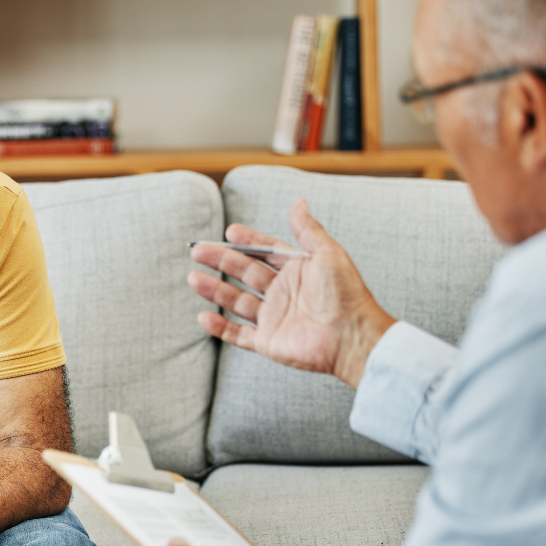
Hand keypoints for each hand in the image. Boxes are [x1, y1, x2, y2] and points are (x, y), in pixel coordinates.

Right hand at [188, 198, 394, 387]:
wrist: (352, 337)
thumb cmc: (345, 295)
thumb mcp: (328, 254)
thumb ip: (308, 230)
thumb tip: (299, 202)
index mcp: (297, 271)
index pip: (266, 252)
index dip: (248, 242)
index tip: (230, 232)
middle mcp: (283, 293)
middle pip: (245, 273)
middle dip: (221, 261)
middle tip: (199, 250)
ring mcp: (274, 318)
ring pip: (236, 301)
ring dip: (214, 290)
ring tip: (193, 279)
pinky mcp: (268, 343)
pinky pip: (239, 335)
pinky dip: (220, 328)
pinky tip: (204, 316)